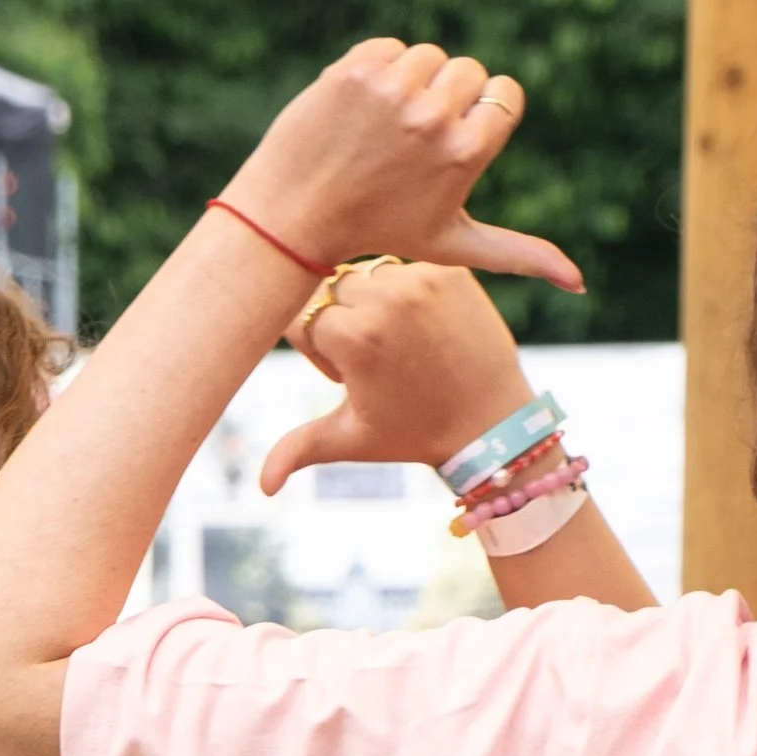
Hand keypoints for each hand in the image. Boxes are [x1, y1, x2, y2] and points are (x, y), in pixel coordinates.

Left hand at [226, 41, 582, 298]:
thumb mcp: (455, 245)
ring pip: (428, 55)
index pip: (503, 94)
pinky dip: (377, 70)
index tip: (453, 138)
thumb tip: (580, 284)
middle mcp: (434, 117)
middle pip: (468, 70)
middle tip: (411, 139)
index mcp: (467, 152)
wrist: (297, 213)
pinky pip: (389, 46)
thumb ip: (519, 254)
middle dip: (447, 96)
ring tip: (384, 126)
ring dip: (411, 80)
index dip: (482, 112)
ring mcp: (394, 90)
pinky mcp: (357, 68)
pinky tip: (359, 110)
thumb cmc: (383, 231)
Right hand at [261, 263, 529, 495]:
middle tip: (377, 362)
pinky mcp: (450, 271)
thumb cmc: (414, 434)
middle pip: (333, 292)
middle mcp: (385, 300)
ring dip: (375, 303)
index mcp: (353, 337)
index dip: (318, 353)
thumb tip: (264, 487)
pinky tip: (427, 330)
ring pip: (368, 275)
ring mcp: (420, 280)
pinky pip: (407, 268)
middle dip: (344, 323)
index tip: (347, 376)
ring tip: (402, 344)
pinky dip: (409, 293)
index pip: (302, 320)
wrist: (493, 424)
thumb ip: (298, 449)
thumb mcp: (353, 438)